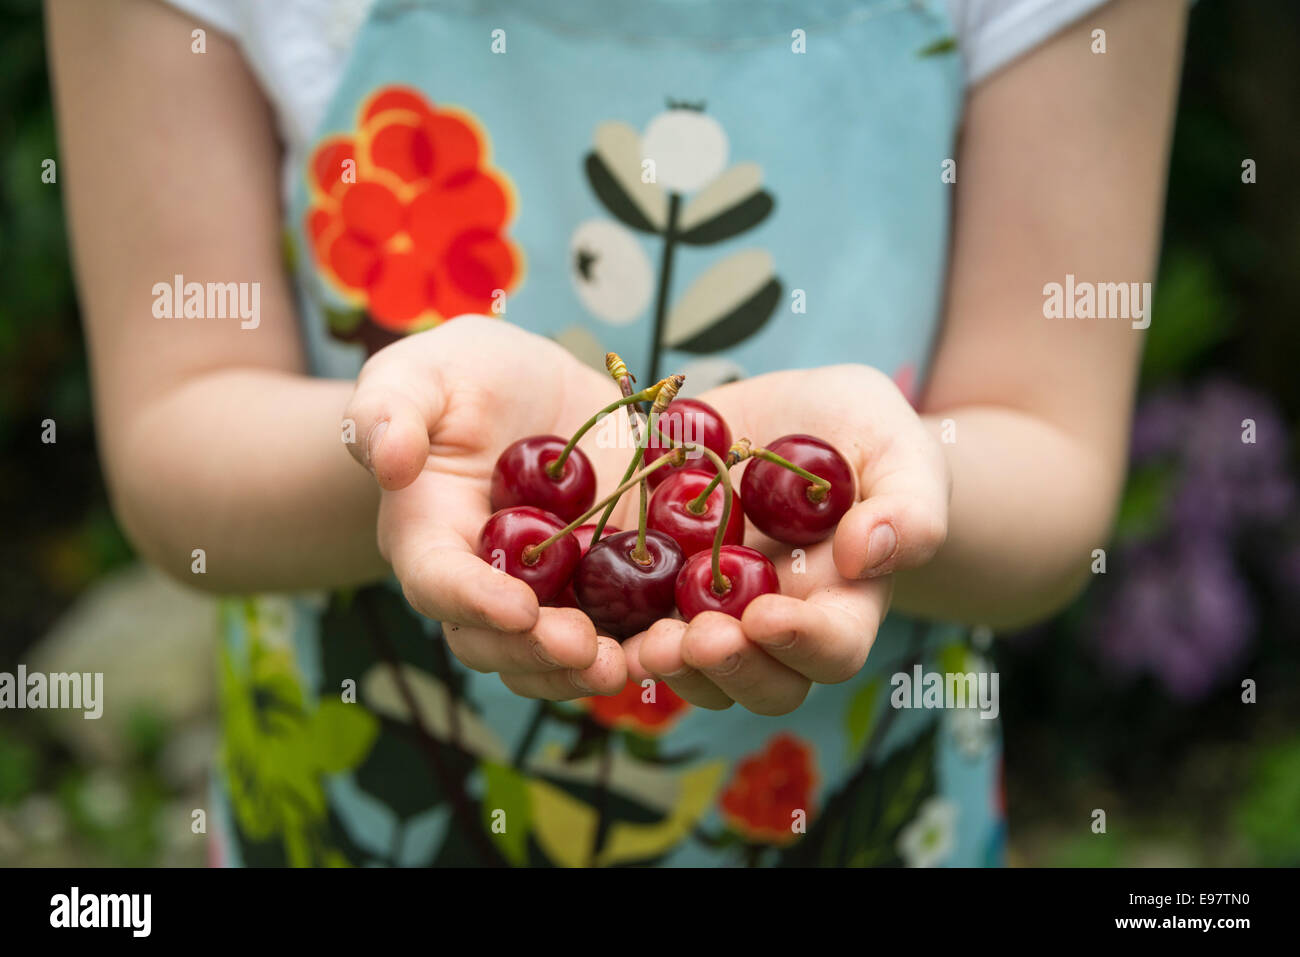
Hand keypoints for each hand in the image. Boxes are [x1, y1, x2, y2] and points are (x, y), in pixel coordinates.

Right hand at [343, 315, 634, 698]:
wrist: (530, 392)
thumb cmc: (456, 379)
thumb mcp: (417, 375)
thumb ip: (390, 411)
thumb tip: (388, 460)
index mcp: (428, 538)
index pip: (439, 583)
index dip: (474, 602)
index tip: (519, 608)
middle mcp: (482, 584)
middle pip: (497, 642)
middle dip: (540, 652)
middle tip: (587, 648)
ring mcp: (545, 593)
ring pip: (555, 657)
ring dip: (593, 669)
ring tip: (639, 662)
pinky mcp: (602, 584)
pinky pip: (621, 629)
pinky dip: (649, 641)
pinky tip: (687, 638)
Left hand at [626, 365, 949, 714]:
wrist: (781, 417)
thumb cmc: (856, 430)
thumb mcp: (895, 445)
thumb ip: (907, 503)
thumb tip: (871, 552)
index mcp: (842, 601)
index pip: (835, 647)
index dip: (805, 644)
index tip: (768, 615)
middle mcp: (776, 624)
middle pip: (764, 683)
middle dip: (730, 667)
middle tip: (696, 637)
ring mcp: (712, 613)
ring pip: (696, 674)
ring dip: (670, 665)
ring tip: (645, 640)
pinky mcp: (655, 588)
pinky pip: (631, 631)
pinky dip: (612, 635)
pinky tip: (591, 618)